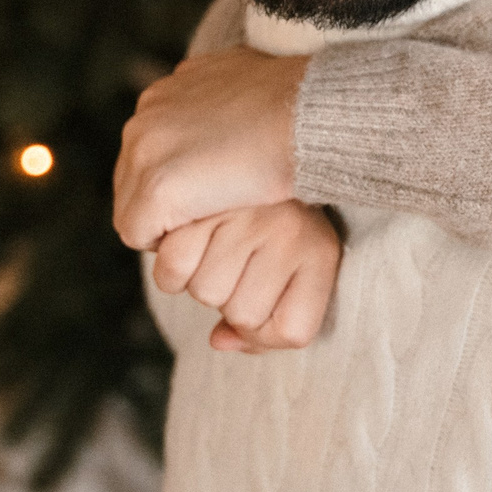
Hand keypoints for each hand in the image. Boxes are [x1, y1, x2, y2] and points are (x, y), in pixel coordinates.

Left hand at [115, 48, 308, 250]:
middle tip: (203, 216)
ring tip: (205, 230)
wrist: (305, 115)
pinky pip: (138, 233)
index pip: (147, 150)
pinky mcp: (157, 189)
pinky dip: (164, 242)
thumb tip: (226, 99)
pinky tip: (201, 237)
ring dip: (163, 223)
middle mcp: (144, 120)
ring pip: (131, 209)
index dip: (175, 177)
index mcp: (163, 95)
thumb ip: (219, 93)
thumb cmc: (293, 103)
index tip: (203, 191)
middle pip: (132, 180)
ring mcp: (145, 153)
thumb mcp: (244, 79)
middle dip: (164, 201)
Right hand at [149, 201, 340, 352]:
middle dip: (232, 299)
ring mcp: (246, 214)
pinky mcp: (199, 202)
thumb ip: (260, 327)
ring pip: (205, 292)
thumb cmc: (274, 226)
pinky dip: (172, 261)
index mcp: (319, 251)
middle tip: (236, 260)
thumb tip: (218, 341)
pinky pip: (172, 264)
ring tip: (213, 245)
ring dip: (201, 281)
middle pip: (242, 315)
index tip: (266, 298)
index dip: (268, 330)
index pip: (293, 331)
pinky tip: (186, 234)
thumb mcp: (292, 276)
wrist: (261, 150)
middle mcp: (290, 231)